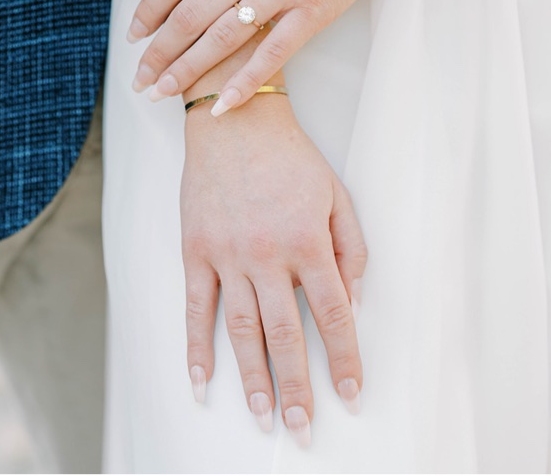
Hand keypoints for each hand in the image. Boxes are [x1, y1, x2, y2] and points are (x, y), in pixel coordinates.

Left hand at [130, 0, 418, 112]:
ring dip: (188, 70)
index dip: (149, 11)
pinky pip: (274, 52)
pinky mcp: (315, 9)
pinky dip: (248, 81)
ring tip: (165, 93)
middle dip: (159, 53)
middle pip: (188, 17)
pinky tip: (225, 103)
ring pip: (222, 39)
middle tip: (141, 79)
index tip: (135, 35)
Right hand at [182, 95, 367, 444]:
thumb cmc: (293, 159)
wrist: (235, 122)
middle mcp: (268, 254)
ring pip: (240, 331)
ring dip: (253, 379)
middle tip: (303, 427)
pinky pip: (194, 311)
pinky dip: (196, 351)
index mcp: (309, 241)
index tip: (352, 392)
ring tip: (264, 417)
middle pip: (286, 333)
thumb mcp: (337, 195)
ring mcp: (227, 256)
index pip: (333, 312)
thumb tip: (355, 299)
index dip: (345, 357)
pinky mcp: (195, 253)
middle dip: (298, 385)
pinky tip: (202, 385)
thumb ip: (351, 248)